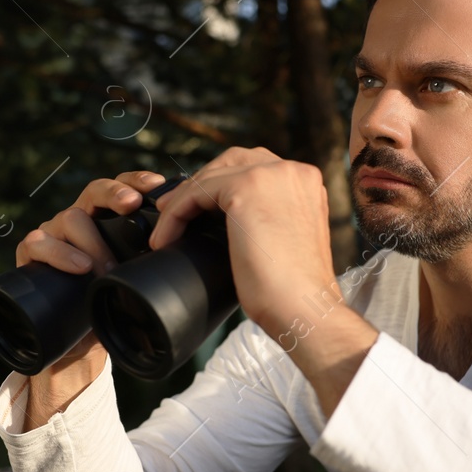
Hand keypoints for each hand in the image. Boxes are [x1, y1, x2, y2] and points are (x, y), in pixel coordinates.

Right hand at [13, 169, 165, 424]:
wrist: (79, 342)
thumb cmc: (118, 305)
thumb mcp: (146, 280)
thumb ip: (173, 265)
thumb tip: (230, 259)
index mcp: (111, 220)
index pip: (126, 187)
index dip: (140, 181)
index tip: (160, 185)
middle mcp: (83, 220)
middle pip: (95, 191)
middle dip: (114, 193)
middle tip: (131, 204)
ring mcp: (55, 235)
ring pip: (69, 218)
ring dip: (90, 238)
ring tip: (107, 264)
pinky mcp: (34, 257)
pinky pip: (38, 244)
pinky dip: (59, 255)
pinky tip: (81, 268)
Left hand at [147, 148, 337, 338]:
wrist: (305, 309)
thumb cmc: (293, 291)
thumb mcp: (284, 239)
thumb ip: (267, 218)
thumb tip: (229, 221)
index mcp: (305, 182)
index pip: (254, 168)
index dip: (220, 188)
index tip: (197, 214)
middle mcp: (292, 170)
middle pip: (232, 161)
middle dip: (201, 185)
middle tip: (176, 214)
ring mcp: (270, 175)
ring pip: (210, 176)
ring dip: (183, 201)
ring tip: (166, 231)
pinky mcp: (245, 188)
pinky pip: (195, 192)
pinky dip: (175, 215)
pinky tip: (166, 239)